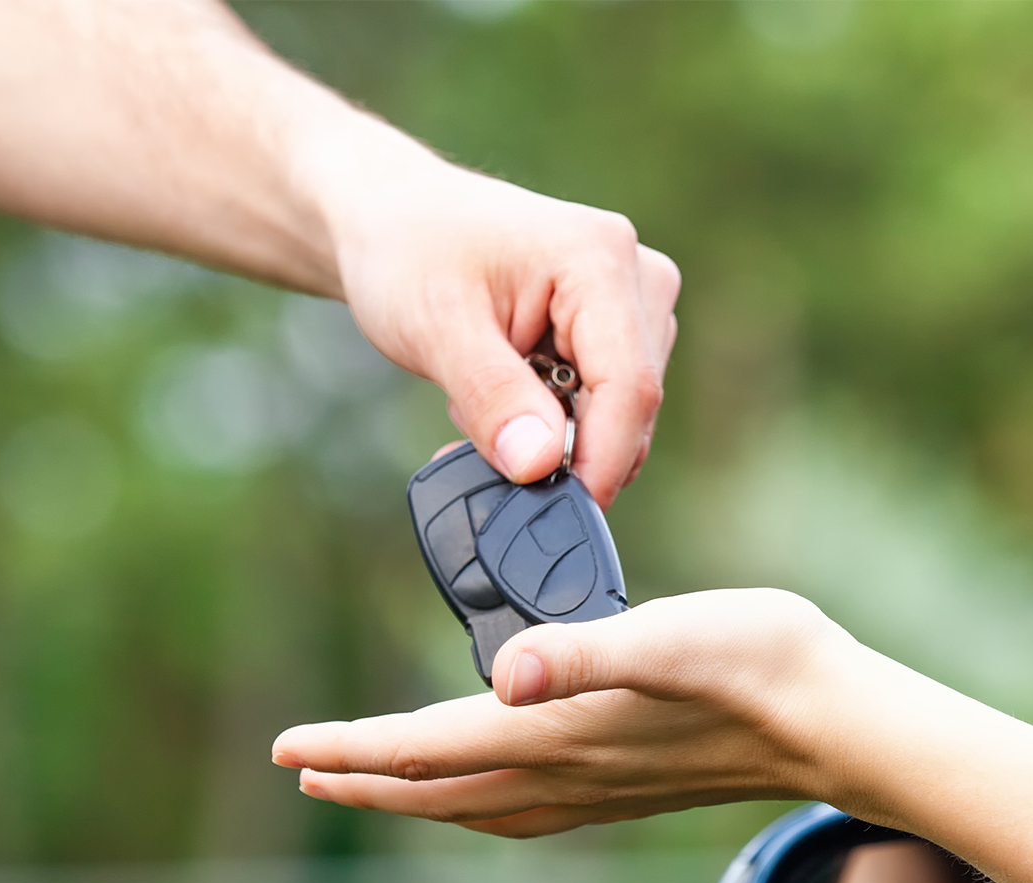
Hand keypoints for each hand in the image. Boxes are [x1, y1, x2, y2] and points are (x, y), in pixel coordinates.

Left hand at [271, 591, 854, 835]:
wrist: (835, 722)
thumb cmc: (762, 665)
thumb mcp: (672, 637)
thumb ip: (585, 653)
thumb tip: (506, 675)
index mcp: (560, 731)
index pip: (428, 748)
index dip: (352, 748)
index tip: (289, 748)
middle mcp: (568, 771)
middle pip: (438, 791)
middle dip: (366, 783)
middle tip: (304, 772)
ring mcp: (598, 788)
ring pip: (478, 808)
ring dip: (416, 799)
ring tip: (374, 787)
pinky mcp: (627, 786)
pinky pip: (524, 811)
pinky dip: (478, 806)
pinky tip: (488, 792)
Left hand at [308, 138, 680, 508]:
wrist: (395, 221)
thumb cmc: (409, 253)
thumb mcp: (436, 326)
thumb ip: (494, 398)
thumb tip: (540, 466)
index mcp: (599, 259)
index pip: (629, 389)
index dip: (598, 464)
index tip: (553, 511)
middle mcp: (638, 276)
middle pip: (633, 409)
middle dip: (567, 449)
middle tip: (482, 433)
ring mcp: (637, 303)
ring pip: (622, 416)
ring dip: (557, 436)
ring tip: (486, 400)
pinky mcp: (624, 329)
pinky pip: (608, 406)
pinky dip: (558, 424)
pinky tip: (508, 401)